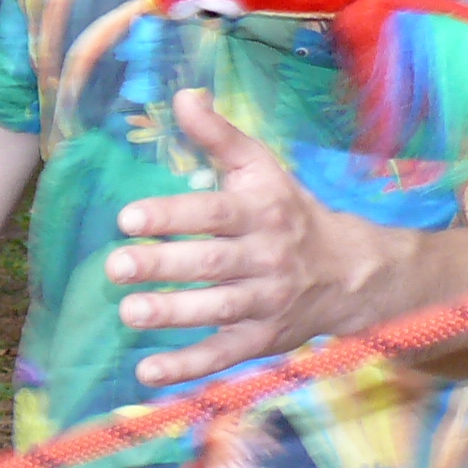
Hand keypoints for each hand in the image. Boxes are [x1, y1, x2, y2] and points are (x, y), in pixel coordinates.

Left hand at [104, 90, 383, 387]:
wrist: (351, 272)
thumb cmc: (290, 213)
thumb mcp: (261, 169)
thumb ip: (219, 136)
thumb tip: (183, 95)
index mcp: (261, 212)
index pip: (213, 213)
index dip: (172, 216)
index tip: (128, 218)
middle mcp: (265, 258)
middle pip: (211, 263)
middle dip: (163, 266)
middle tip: (116, 265)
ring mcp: (265, 302)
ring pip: (217, 310)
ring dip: (171, 314)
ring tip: (127, 311)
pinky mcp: (261, 339)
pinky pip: (224, 356)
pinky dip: (188, 368)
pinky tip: (148, 372)